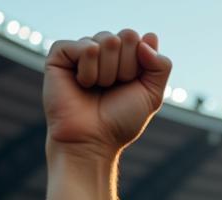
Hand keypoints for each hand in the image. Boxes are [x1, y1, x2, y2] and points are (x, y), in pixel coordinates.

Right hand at [43, 29, 170, 157]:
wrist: (93, 140)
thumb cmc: (120, 121)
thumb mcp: (152, 95)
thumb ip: (161, 66)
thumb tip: (148, 37)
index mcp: (123, 56)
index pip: (138, 39)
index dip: (138, 65)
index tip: (129, 87)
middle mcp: (103, 50)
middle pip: (125, 36)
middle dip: (125, 68)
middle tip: (112, 89)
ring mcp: (81, 51)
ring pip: (106, 40)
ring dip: (107, 73)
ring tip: (96, 89)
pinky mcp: (60, 54)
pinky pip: (85, 47)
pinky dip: (89, 70)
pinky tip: (81, 85)